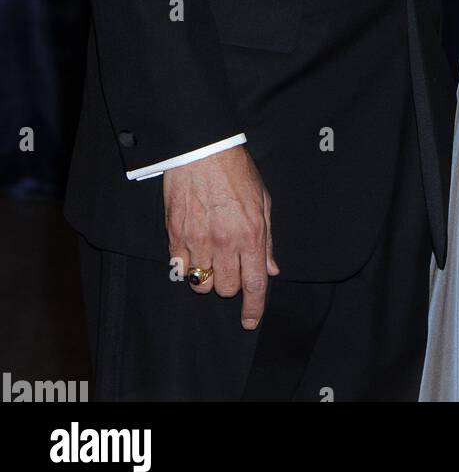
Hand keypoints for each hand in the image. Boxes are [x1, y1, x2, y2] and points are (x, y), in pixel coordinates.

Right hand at [164, 144, 278, 328]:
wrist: (203, 150)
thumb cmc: (236, 172)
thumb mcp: (263, 202)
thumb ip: (267, 239)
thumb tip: (271, 269)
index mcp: (251, 235)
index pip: (254, 284)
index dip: (254, 308)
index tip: (250, 321)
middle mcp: (225, 242)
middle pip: (227, 289)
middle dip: (232, 283)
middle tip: (231, 266)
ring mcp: (198, 241)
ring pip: (202, 284)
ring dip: (208, 278)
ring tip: (211, 260)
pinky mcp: (176, 235)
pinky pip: (180, 270)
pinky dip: (187, 268)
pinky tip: (192, 254)